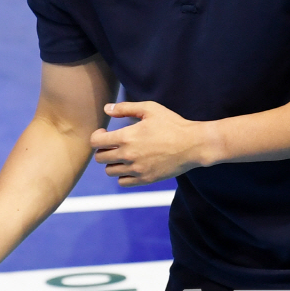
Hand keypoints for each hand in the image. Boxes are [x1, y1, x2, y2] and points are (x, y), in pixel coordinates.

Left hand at [90, 101, 209, 185]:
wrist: (193, 145)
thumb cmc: (172, 124)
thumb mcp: (150, 109)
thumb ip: (125, 108)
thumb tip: (107, 109)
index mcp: (126, 137)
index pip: (96, 142)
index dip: (96, 136)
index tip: (104, 133)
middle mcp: (128, 155)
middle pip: (100, 158)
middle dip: (103, 150)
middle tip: (112, 144)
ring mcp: (136, 169)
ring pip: (110, 171)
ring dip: (112, 163)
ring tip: (122, 155)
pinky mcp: (145, 179)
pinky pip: (123, 182)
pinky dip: (123, 175)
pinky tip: (131, 166)